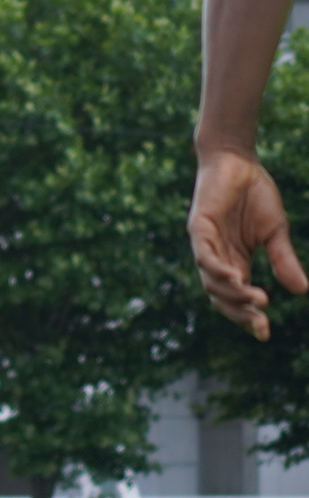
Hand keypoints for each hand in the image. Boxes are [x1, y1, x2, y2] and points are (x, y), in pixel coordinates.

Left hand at [188, 150, 307, 339]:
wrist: (239, 162)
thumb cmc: (254, 196)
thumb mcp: (275, 233)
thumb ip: (283, 260)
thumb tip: (301, 291)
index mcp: (233, 262)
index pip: (236, 297)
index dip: (247, 317)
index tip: (264, 334)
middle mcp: (216, 258)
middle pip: (220, 296)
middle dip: (239, 313)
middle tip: (260, 322)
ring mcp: (204, 245)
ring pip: (211, 280)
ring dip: (232, 293)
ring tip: (255, 301)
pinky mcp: (198, 228)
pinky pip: (204, 256)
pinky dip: (218, 269)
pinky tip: (235, 278)